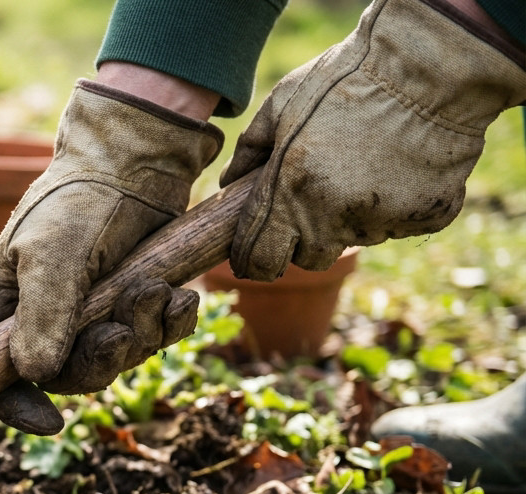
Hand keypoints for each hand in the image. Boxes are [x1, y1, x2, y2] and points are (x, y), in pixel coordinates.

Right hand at [0, 79, 222, 434]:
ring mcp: (95, 312)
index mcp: (6, 308)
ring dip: (141, 332)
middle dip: (100, 358)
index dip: (16, 407)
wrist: (137, 156)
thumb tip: (37, 376)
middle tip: (120, 326)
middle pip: (66, 377)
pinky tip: (180, 296)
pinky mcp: (139, 302)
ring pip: (118, 359)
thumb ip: (43, 315)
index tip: (51, 421)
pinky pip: (158, 338)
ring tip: (153, 288)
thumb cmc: (77, 197)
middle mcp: (47, 318)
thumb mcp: (51, 253)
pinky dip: (171, 323)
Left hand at [221, 0, 525, 280]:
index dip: (253, 262)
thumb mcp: (282, 102)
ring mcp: (382, 220)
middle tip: (315, 197)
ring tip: (365, 164)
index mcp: (290, 190)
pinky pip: (401, 224)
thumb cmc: (347, 76)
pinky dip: (397, 204)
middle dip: (305, 238)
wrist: (431, 66)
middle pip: (309, 258)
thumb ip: (250, 149)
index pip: (260, 260)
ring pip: (356, 237)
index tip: (253, 256)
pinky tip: (401, 164)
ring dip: (352, 215)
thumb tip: (228, 184)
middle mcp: (333, 215)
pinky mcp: (425, 218)